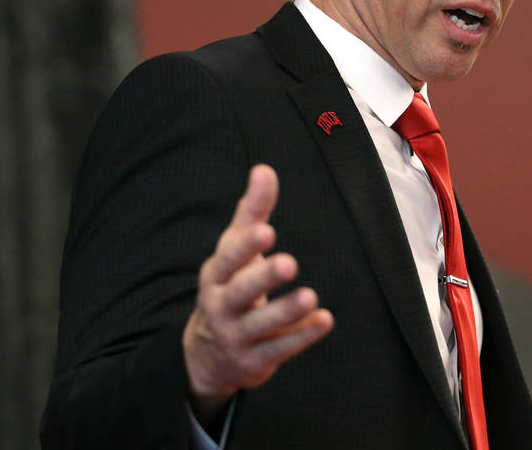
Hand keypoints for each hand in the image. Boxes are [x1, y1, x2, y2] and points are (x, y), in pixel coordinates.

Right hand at [183, 164, 333, 423]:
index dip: (246, 247)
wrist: (207, 356)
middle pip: (241, 292)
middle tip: (289, 262)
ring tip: (311, 296)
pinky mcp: (254, 361)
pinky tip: (325, 320)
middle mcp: (222, 305)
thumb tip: (264, 169)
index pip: (228, 259)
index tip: (267, 231)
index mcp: (217, 275)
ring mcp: (236, 336)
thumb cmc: (229, 287)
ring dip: (287, 310)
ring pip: (261, 324)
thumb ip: (252, 212)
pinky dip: (301, 336)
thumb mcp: (234, 251)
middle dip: (263, 277)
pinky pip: (279, 348)